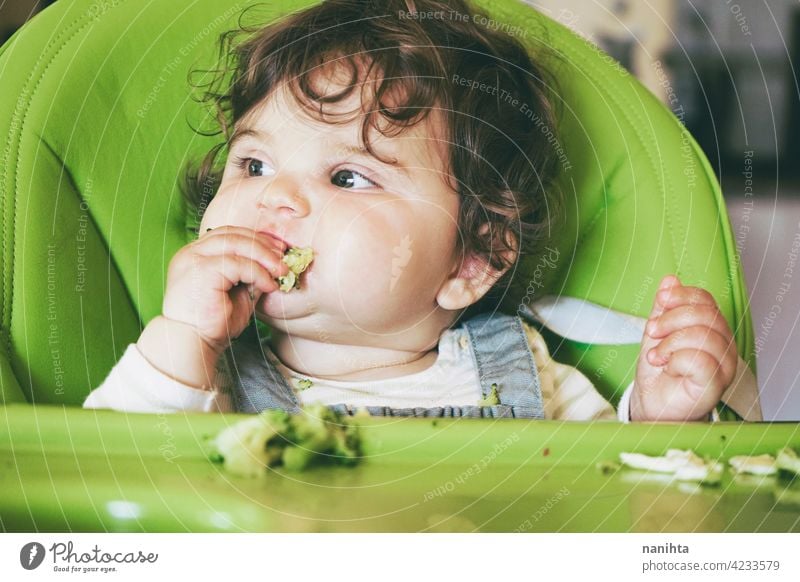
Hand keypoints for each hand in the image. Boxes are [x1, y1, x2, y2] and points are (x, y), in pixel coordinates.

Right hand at [161, 226, 289, 353]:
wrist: (193, 344)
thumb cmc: (213, 324)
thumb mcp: (238, 293)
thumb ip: (251, 275)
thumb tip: (275, 264)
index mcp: (196, 255)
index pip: (228, 234)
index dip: (255, 239)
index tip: (278, 250)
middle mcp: (191, 253)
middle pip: (233, 234)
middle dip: (263, 245)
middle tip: (284, 259)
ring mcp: (194, 259)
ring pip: (237, 243)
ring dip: (264, 256)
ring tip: (281, 272)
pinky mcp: (202, 270)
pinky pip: (238, 263)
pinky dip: (258, 273)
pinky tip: (268, 286)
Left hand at [630, 275, 737, 420]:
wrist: (653, 403)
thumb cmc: (660, 370)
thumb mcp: (657, 332)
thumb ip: (664, 308)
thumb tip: (670, 280)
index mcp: (712, 328)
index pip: (705, 300)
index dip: (681, 296)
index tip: (661, 301)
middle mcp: (724, 345)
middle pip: (705, 315)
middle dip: (671, 319)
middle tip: (652, 332)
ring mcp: (724, 366)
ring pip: (703, 336)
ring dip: (670, 343)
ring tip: (657, 357)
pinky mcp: (715, 386)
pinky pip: (700, 361)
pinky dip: (676, 360)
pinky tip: (668, 368)